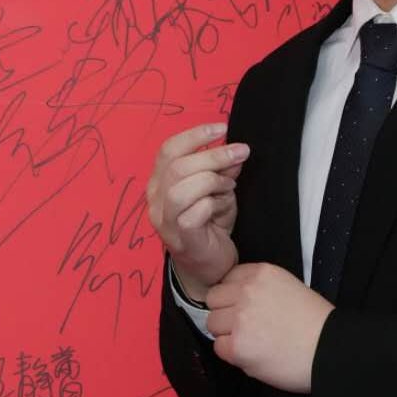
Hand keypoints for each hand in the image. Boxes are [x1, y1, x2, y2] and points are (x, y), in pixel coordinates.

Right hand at [146, 121, 250, 294]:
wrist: (209, 268)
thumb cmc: (210, 227)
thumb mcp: (218, 192)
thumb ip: (222, 171)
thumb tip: (235, 151)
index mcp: (160, 183)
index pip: (168, 150)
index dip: (195, 135)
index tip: (222, 128)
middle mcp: (155, 200)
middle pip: (178, 166)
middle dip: (214, 155)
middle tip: (241, 152)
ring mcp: (164, 220)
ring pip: (181, 187)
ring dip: (213, 180)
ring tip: (229, 187)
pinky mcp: (179, 237)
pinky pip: (195, 211)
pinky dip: (215, 204)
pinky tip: (223, 210)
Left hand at [205, 263, 333, 394]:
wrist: (330, 349)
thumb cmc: (315, 322)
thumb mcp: (288, 287)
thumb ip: (259, 288)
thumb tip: (235, 301)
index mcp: (261, 273)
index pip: (227, 278)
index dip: (233, 295)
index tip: (244, 307)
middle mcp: (247, 291)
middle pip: (214, 299)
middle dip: (225, 312)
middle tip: (244, 326)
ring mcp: (240, 319)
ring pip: (212, 323)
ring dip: (227, 333)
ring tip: (251, 341)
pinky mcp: (238, 346)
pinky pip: (219, 347)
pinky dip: (232, 353)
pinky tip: (253, 354)